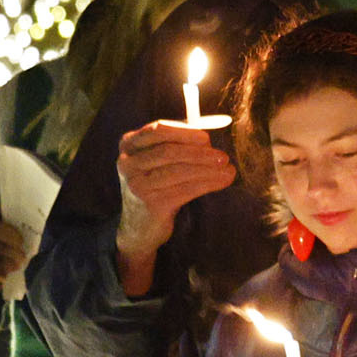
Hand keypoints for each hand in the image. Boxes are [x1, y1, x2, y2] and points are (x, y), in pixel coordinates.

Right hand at [114, 121, 239, 261]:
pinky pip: (185, 190)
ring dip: (208, 169)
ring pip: (179, 171)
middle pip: (168, 151)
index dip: (184, 132)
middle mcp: (128, 163)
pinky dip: (208, 184)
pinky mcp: (151, 204)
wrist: (139, 226)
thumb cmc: (154, 186)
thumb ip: (175, 145)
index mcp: (129, 145)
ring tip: (228, 170)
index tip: (207, 138)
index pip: (158, 131)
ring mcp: (137, 184)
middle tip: (223, 157)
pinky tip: (222, 182)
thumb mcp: (156, 162)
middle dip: (199, 153)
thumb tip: (208, 139)